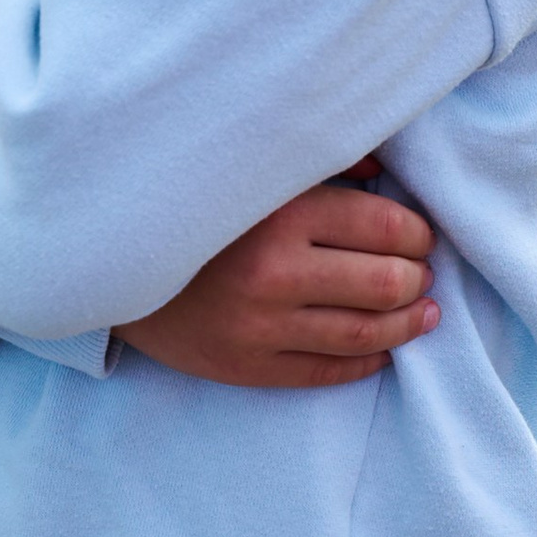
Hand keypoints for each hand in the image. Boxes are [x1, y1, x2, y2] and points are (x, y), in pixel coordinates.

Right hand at [119, 182, 437, 387]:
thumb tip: (381, 174)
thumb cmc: (192, 203)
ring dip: (407, 324)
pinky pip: (325, 371)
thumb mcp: (251, 169)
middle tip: (424, 270)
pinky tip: (385, 349)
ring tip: (426, 312)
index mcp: (280, 212)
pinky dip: (367, 361)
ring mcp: (260, 326)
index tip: (421, 232)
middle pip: (383, 283)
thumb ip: (319, 164)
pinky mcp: (246, 366)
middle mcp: (274, 272)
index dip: (416, 232)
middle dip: (417, 277)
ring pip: (364, 333)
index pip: (383, 227)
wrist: (111, 259)